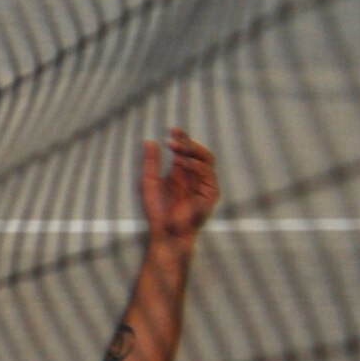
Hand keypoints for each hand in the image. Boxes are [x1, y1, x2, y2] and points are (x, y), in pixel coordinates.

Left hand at [140, 129, 216, 254]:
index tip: (172, 129)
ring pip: (206, 159)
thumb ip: (150, 162)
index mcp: (181, 172)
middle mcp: (194, 176)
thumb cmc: (156, 209)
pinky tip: (182, 161)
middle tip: (173, 137)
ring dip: (191, 151)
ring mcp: (204, 184)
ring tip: (175, 147)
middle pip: (197, 152)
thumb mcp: (148, 181)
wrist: (164, 230)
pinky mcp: (211, 193)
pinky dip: (196, 165)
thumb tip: (149, 140)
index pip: (185, 150)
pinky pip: (208, 174)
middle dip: (186, 142)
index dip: (181, 138)